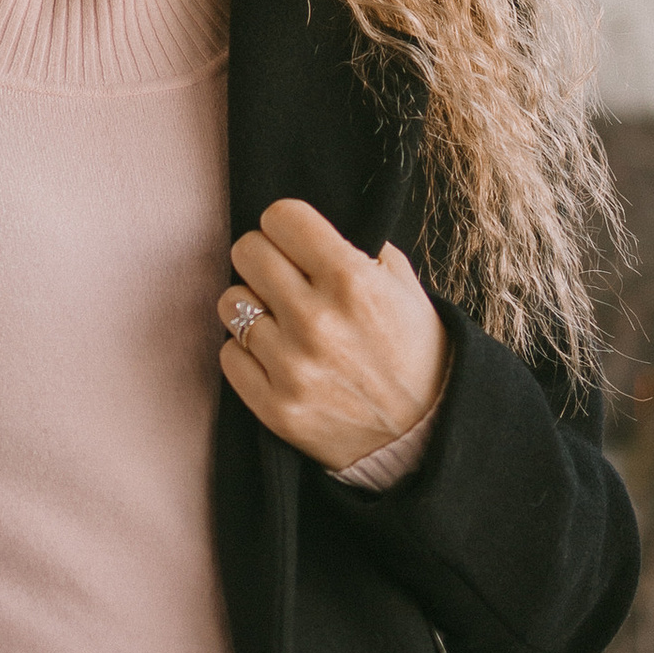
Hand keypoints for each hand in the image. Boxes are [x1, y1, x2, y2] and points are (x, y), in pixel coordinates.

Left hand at [219, 195, 449, 474]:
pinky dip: (247, 351)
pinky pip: (228, 354)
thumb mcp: (403, 285)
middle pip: (246, 252)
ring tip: (280, 318)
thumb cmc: (414, 351)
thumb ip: (356, 247)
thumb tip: (306, 227)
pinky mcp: (275, 407)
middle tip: (283, 276)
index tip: (294, 240)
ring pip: (230, 302)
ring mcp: (292, 367)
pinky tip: (275, 354)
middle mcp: (316, 320)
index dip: (287, 225)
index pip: (279, 217)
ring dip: (252, 306)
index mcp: (351, 281)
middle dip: (265, 258)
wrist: (426, 435)